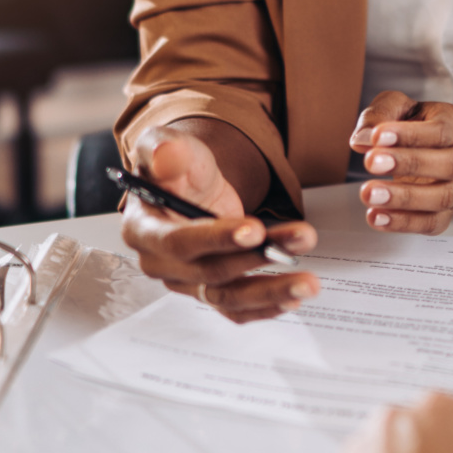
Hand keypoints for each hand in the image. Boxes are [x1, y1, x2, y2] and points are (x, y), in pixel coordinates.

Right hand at [120, 125, 317, 322]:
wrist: (187, 182)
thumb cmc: (176, 166)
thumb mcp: (166, 145)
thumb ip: (164, 147)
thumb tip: (165, 153)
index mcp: (144, 230)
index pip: (178, 243)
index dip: (216, 239)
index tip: (256, 230)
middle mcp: (161, 264)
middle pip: (210, 272)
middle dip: (258, 258)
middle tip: (302, 239)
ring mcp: (186, 281)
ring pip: (228, 296)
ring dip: (271, 291)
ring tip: (308, 283)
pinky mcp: (209, 288)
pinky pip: (235, 307)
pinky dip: (265, 307)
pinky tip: (293, 300)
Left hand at [350, 91, 452, 234]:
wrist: (430, 151)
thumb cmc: (413, 125)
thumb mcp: (397, 107)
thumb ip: (380, 114)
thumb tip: (361, 138)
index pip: (440, 131)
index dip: (410, 135)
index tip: (376, 136)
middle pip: (448, 164)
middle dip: (408, 164)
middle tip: (371, 162)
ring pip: (441, 198)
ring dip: (403, 198)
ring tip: (369, 193)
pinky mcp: (444, 214)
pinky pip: (430, 223)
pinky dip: (403, 223)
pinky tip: (376, 216)